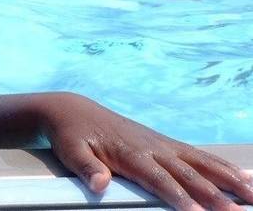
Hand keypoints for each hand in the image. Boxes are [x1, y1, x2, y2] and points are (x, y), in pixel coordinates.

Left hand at [40, 93, 252, 210]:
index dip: (179, 196)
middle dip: (215, 195)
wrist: (73, 110)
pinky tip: (244, 177)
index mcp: (130, 154)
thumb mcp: (71, 151)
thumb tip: (99, 183)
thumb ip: (86, 168)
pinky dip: (222, 167)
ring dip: (230, 179)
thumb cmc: (72, 135)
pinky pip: (199, 156)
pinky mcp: (166, 144)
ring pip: (202, 163)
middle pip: (189, 174)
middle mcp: (152, 148)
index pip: (160, 179)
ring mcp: (162, 145)